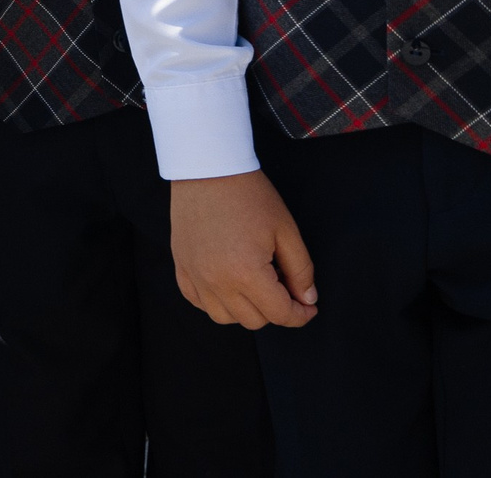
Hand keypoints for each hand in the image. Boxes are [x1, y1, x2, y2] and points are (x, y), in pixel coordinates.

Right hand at [171, 171, 317, 328]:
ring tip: (254, 284)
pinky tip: (228, 283)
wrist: (207, 168)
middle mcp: (217, 281)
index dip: (301, 314)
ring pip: (224, 317)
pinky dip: (216, 300)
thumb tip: (306, 300)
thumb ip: (301, 270)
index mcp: (246, 273)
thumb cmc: (248, 195)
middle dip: (275, 309)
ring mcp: (195, 275)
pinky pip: (199, 302)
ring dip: (245, 309)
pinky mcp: (181, 266)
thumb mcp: (285, 230)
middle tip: (282, 283)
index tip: (309, 307)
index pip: (280, 314)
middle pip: (254, 321)